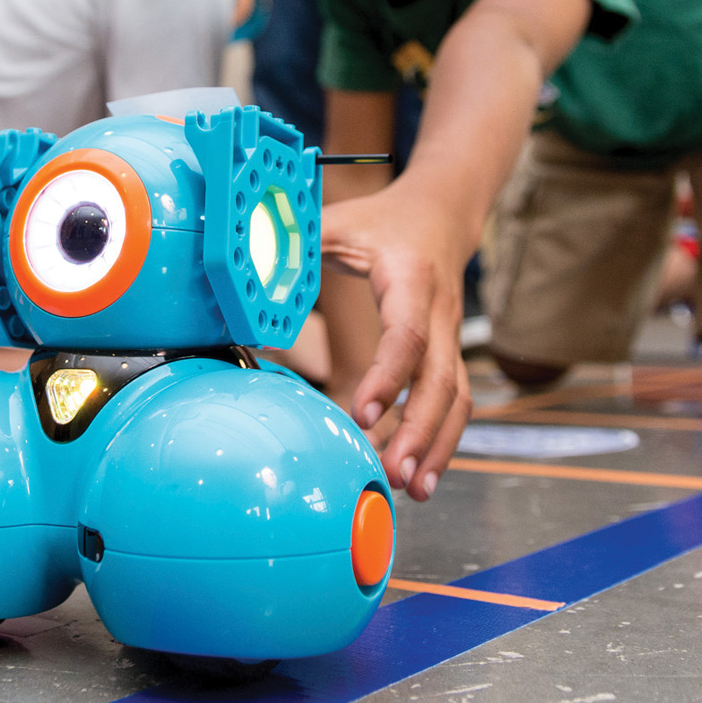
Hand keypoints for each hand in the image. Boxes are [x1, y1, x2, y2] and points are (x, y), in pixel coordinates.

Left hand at [321, 184, 472, 500]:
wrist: (442, 212)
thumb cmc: (381, 222)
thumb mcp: (337, 225)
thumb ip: (292, 254)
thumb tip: (244, 296)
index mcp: (410, 279)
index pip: (406, 335)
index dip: (388, 377)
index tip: (362, 415)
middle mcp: (440, 313)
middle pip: (442, 379)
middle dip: (422, 431)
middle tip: (395, 475)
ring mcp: (451, 336)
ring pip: (457, 398)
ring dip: (440, 446)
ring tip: (414, 490)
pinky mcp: (450, 353)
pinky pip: (454, 401)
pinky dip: (441, 440)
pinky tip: (420, 474)